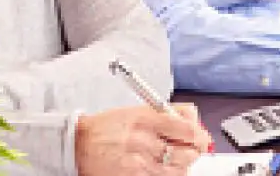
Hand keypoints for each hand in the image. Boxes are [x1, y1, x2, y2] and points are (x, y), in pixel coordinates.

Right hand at [75, 103, 211, 175]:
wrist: (78, 145)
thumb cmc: (107, 128)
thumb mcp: (137, 111)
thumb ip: (167, 113)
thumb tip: (193, 120)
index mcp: (145, 119)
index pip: (187, 128)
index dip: (199, 135)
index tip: (200, 137)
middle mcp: (143, 141)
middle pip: (188, 152)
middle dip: (193, 151)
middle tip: (190, 150)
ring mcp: (139, 163)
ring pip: (179, 170)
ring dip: (182, 166)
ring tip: (171, 160)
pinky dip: (168, 175)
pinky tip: (161, 170)